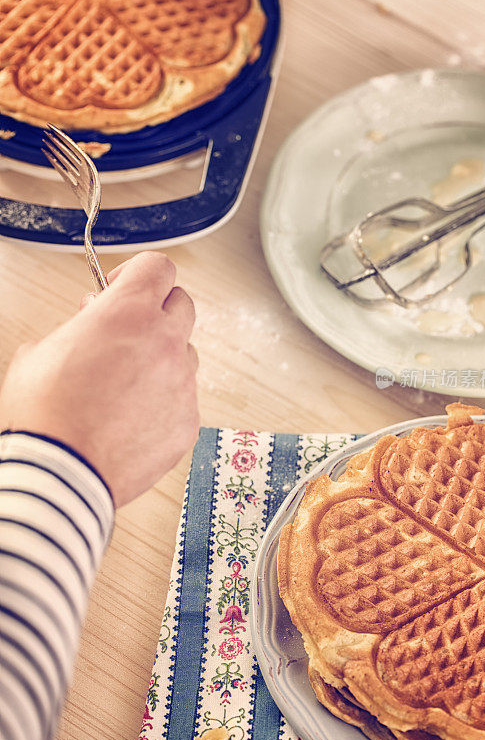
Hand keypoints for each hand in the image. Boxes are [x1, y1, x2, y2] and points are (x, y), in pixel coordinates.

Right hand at [0, 252, 198, 506]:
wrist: (62, 472)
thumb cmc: (47, 414)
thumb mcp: (41, 350)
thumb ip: (77, 326)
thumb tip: (92, 322)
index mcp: (128, 312)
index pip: (157, 266)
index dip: (138, 272)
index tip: (122, 287)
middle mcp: (165, 342)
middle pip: (182, 304)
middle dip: (157, 311)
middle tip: (129, 330)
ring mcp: (182, 383)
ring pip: (186, 354)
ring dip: (162, 358)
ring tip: (127, 382)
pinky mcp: (189, 420)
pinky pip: (185, 399)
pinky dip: (165, 401)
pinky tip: (134, 417)